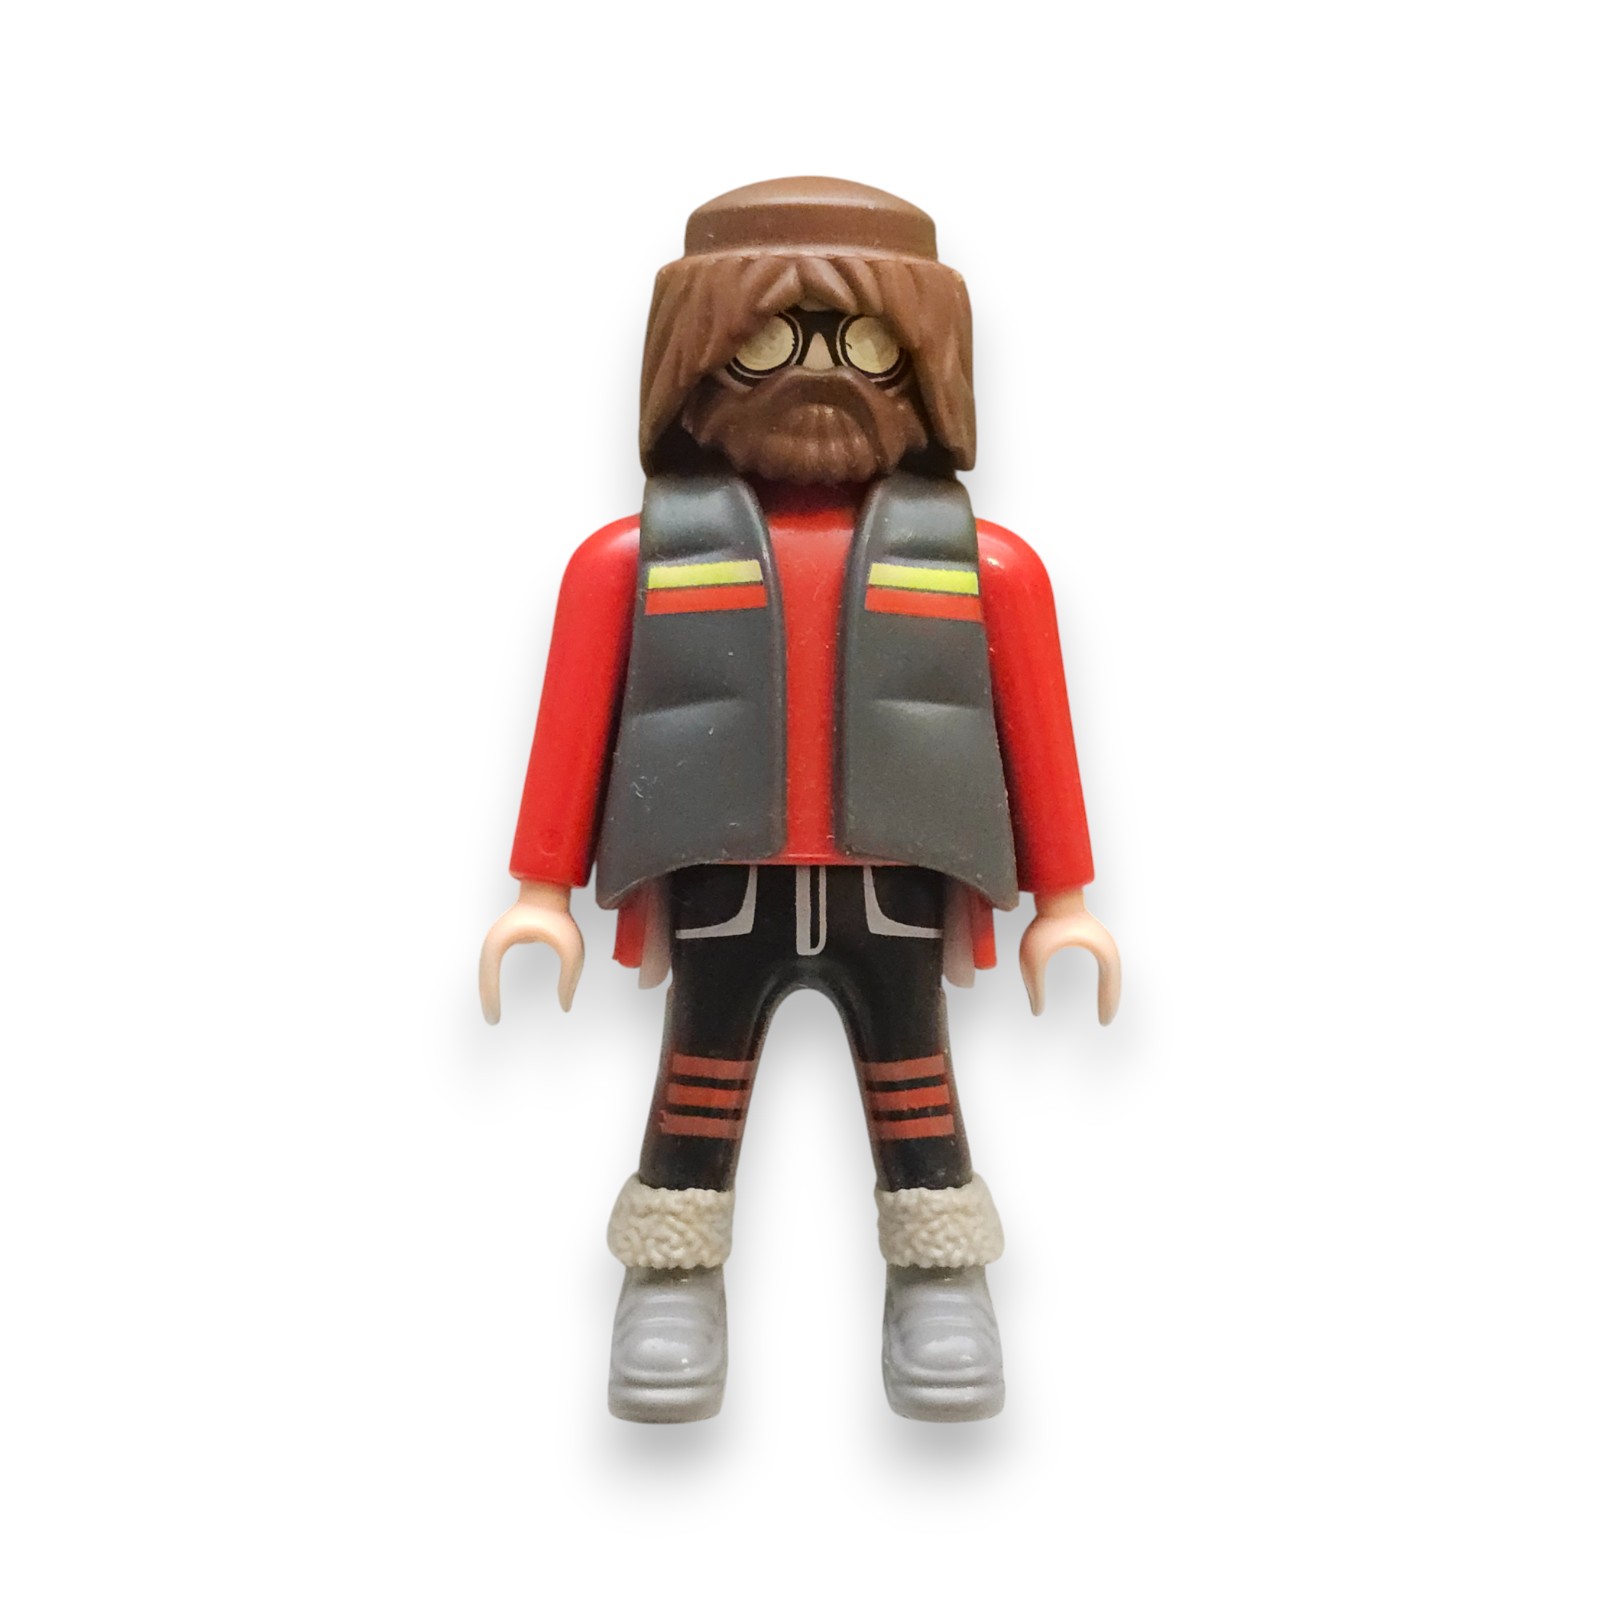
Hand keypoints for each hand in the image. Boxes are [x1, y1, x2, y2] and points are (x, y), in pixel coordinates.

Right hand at [479, 880, 584, 1021]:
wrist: (549, 889)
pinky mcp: (504, 938)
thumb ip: (570, 979)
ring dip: (487, 990)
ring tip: (493, 1015)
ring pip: (486, 970)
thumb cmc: (561, 918)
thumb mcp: (572, 950)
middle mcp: (495, 938)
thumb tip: (565, 1007)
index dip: (490, 998)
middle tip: (492, 1021)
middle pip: (484, 974)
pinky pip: (493, 965)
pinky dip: (492, 982)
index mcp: (503, 938)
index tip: (494, 1019)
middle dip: (487, 999)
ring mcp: (498, 937)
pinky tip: (495, 997)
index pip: (489, 974)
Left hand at [1018, 888, 1120, 1023]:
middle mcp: (1106, 944)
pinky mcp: (1093, 937)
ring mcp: (1101, 939)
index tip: (1103, 1022)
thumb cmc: (1043, 924)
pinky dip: (1103, 980)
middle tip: (1105, 1021)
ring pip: (1111, 972)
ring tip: (1104, 1012)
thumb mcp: (1033, 958)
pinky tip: (1097, 990)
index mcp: (1100, 948)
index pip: (1111, 981)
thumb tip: (1036, 1012)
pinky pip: (1103, 964)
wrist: (1052, 893)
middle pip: (1114, 978)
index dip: (1108, 1002)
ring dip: (1109, 991)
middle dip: (1110, 1000)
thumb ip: (1034, 985)